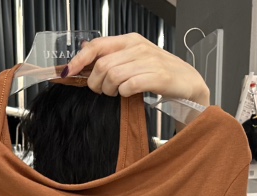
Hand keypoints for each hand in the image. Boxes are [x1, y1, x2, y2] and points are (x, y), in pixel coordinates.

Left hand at [64, 34, 209, 106]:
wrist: (188, 83)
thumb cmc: (160, 73)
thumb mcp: (135, 59)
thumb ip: (113, 56)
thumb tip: (85, 54)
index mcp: (130, 41)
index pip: (97, 45)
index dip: (79, 59)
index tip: (68, 72)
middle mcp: (138, 47)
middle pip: (102, 65)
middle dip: (96, 82)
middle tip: (102, 91)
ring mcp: (149, 61)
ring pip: (113, 76)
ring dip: (110, 90)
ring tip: (116, 94)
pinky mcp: (157, 77)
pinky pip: (129, 86)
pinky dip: (124, 93)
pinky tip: (128, 94)